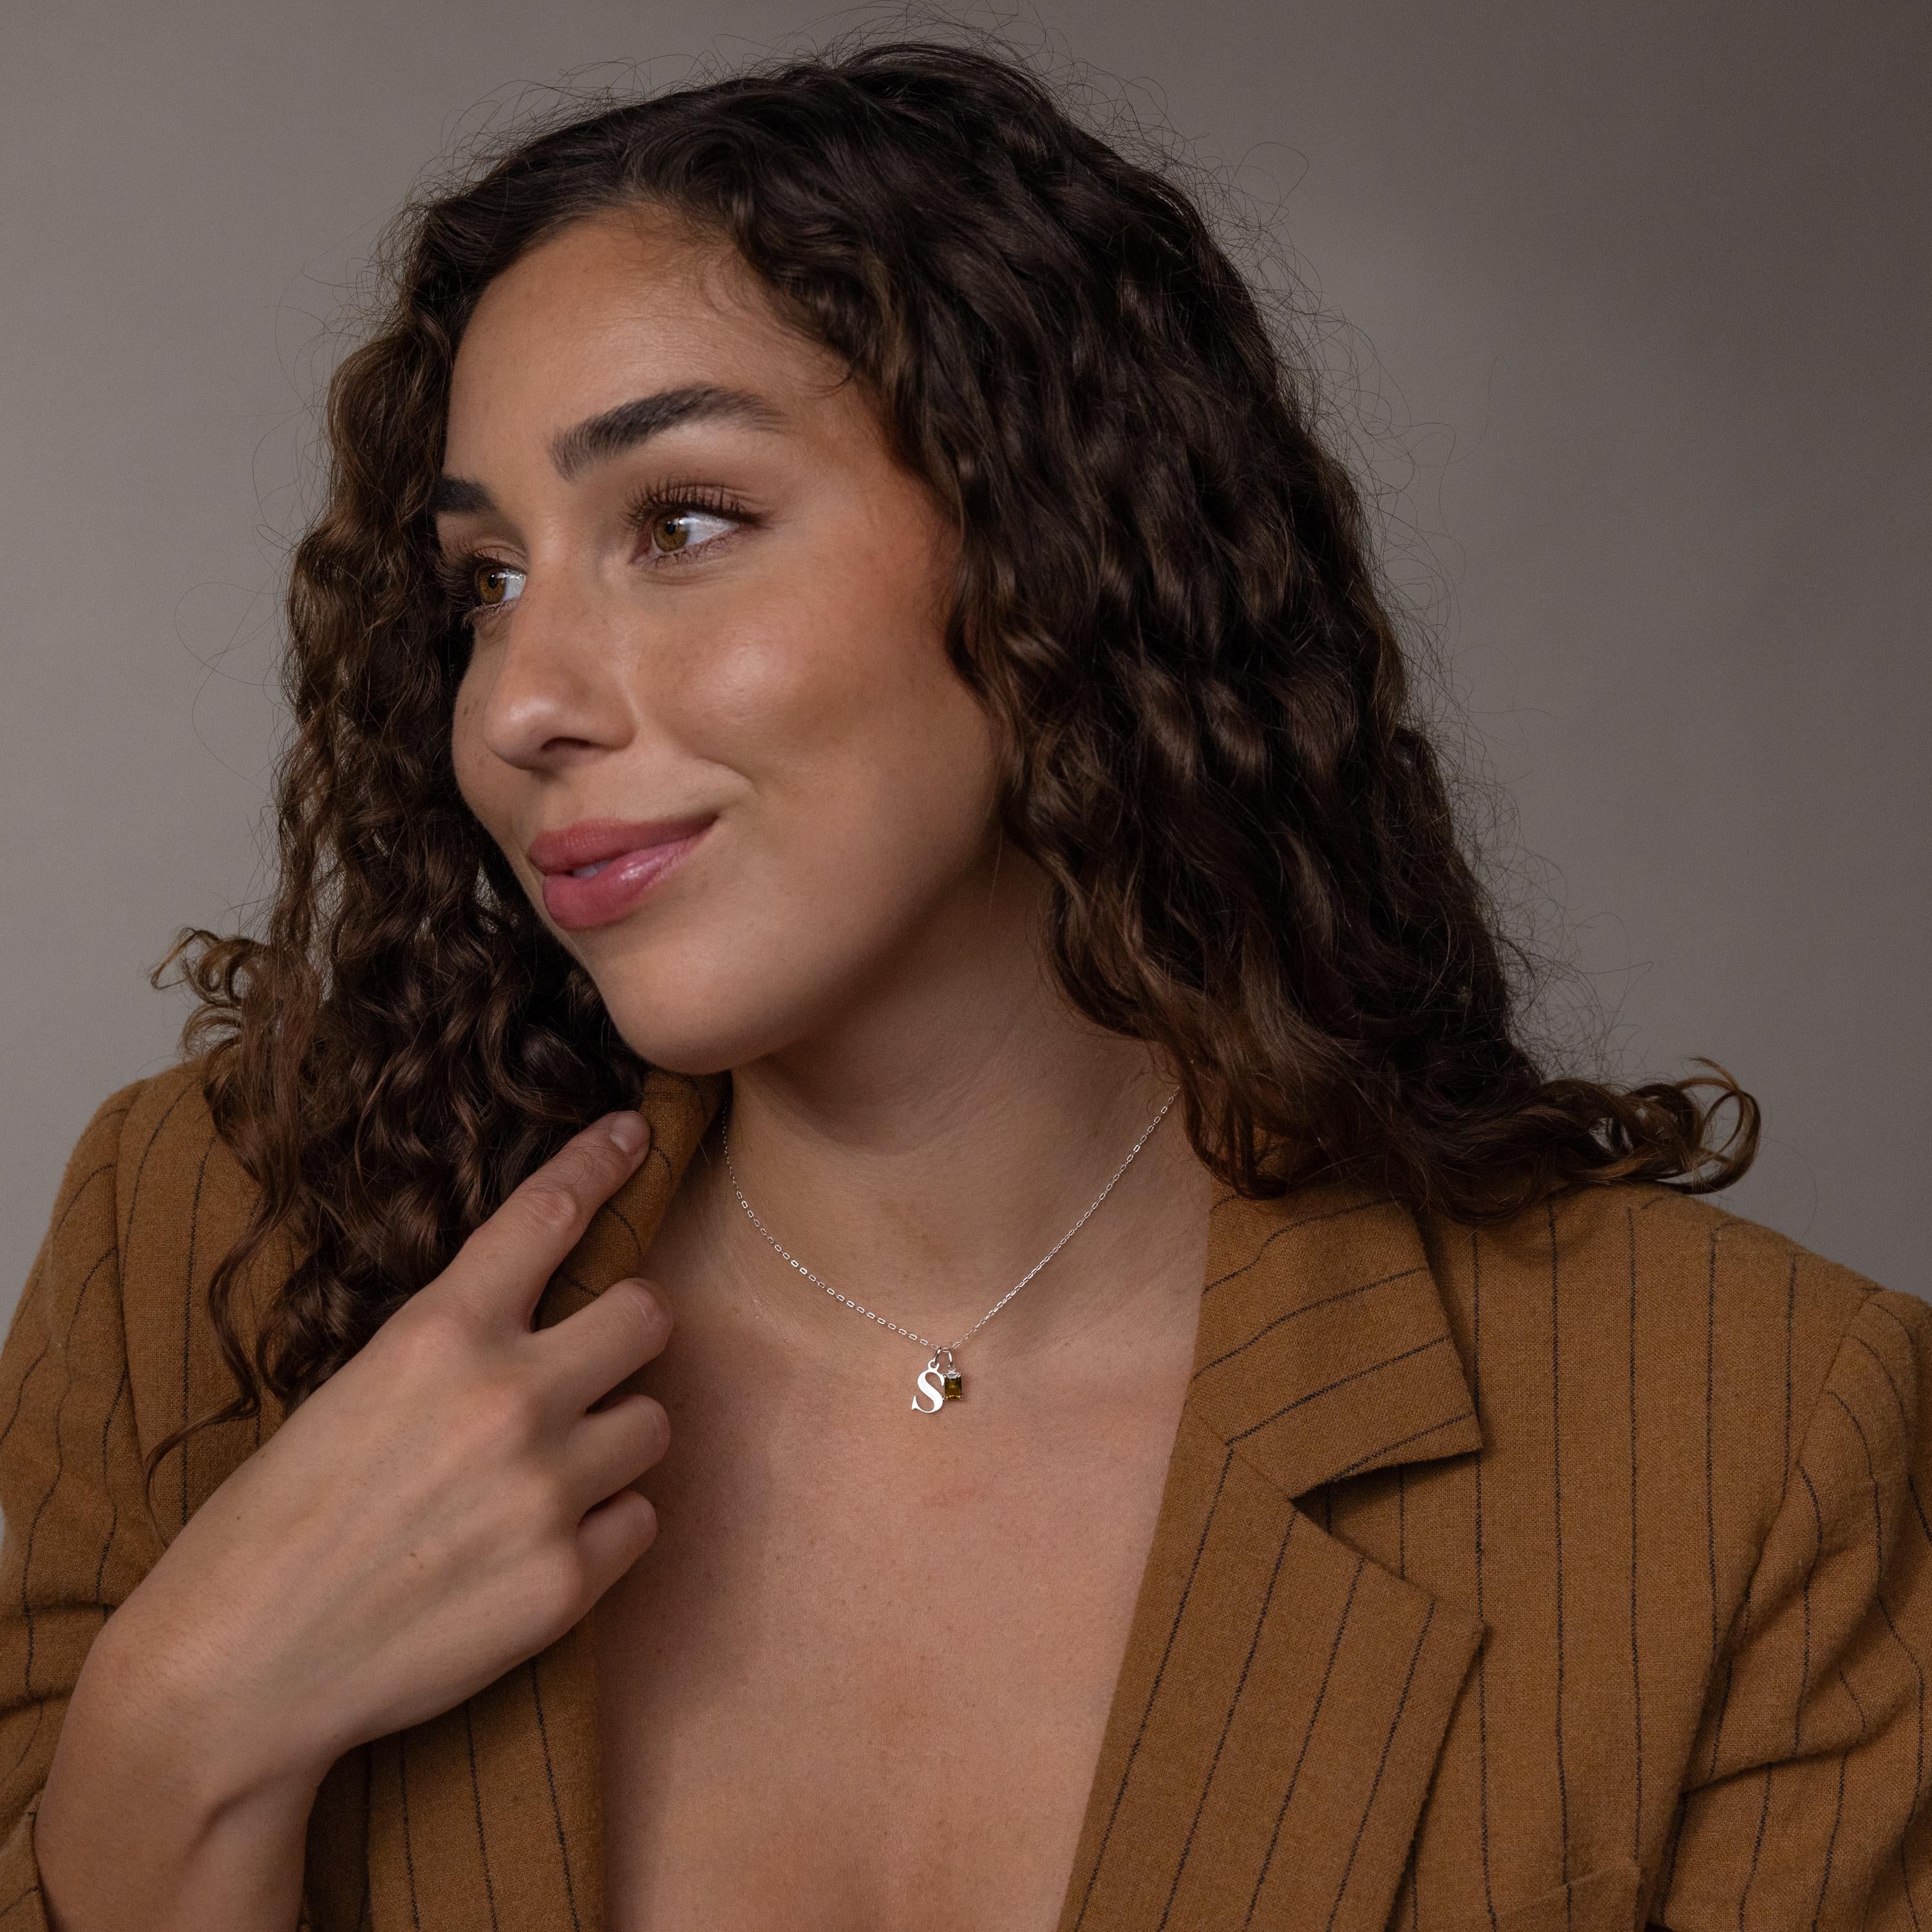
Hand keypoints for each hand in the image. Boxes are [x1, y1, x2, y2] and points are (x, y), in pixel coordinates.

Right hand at [109, 1110, 668, 1801]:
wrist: (237, 1673)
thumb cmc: (276, 1525)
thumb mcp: (355, 1389)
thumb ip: (455, 1345)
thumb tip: (539, 1319)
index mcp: (439, 1335)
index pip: (547, 1216)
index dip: (599, 1163)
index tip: (632, 1135)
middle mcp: (509, 1399)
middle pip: (648, 1317)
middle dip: (626, 1334)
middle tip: (588, 1366)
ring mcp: (547, 1491)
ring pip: (653, 1422)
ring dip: (614, 1438)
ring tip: (544, 1475)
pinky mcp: (567, 1581)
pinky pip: (640, 1519)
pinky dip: (606, 1527)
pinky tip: (538, 1546)